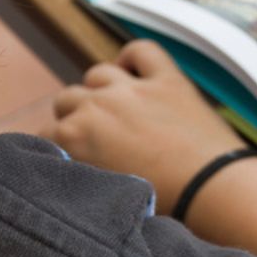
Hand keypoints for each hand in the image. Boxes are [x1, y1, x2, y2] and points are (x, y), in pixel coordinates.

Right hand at [40, 40, 246, 215]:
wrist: (209, 191)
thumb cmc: (160, 204)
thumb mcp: (103, 192)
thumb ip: (81, 172)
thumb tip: (72, 169)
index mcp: (73, 137)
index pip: (46, 134)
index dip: (58, 146)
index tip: (69, 157)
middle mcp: (96, 105)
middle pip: (67, 99)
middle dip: (75, 117)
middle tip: (96, 139)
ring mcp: (132, 88)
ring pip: (97, 75)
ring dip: (100, 90)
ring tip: (115, 111)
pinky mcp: (167, 79)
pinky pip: (142, 51)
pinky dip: (135, 57)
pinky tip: (136, 73)